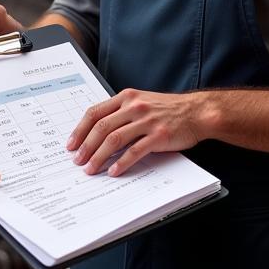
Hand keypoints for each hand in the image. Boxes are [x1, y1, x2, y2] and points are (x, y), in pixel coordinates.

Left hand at [66, 89, 205, 176]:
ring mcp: (146, 121)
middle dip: (86, 146)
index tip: (71, 144)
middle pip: (101, 127)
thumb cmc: (168, 109)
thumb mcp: (141, 102)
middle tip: (77, 160)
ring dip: (99, 157)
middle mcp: (133, 107)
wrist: (197, 112)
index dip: (80, 129)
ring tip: (91, 169)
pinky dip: (122, 163)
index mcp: (126, 97)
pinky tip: (114, 171)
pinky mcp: (158, 136)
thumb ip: (121, 111)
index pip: (95, 112)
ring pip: (114, 140)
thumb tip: (98, 131)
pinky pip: (135, 151)